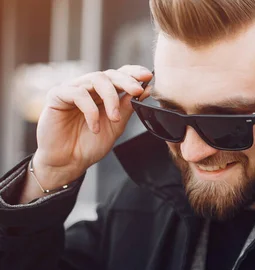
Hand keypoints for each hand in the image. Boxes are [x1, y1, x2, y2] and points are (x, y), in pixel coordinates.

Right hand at [33, 65, 151, 188]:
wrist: (68, 162)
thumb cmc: (90, 144)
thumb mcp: (115, 125)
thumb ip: (127, 107)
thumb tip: (145, 89)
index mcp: (103, 94)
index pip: (119, 75)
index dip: (133, 73)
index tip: (147, 77)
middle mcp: (88, 88)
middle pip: (109, 74)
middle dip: (126, 81)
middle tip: (137, 91)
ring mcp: (72, 89)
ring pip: (96, 79)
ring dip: (110, 98)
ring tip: (115, 118)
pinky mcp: (57, 96)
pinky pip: (77, 93)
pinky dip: (91, 110)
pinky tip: (95, 127)